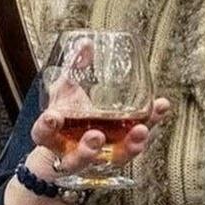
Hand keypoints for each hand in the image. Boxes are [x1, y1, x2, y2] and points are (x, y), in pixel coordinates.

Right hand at [31, 80, 170, 179]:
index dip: (46, 127)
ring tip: (140, 131)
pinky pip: (135, 147)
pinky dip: (148, 131)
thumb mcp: (65, 92)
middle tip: (96, 136)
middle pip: (78, 159)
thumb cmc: (66, 115)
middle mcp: (72, 153)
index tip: (52, 117)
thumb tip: (85, 43)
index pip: (44, 134)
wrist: (72, 144)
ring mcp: (99, 160)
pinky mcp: (121, 158)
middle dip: (87, 150)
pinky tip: (160, 110)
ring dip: (127, 148)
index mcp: (52, 137)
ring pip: (111, 160)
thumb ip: (75, 70)